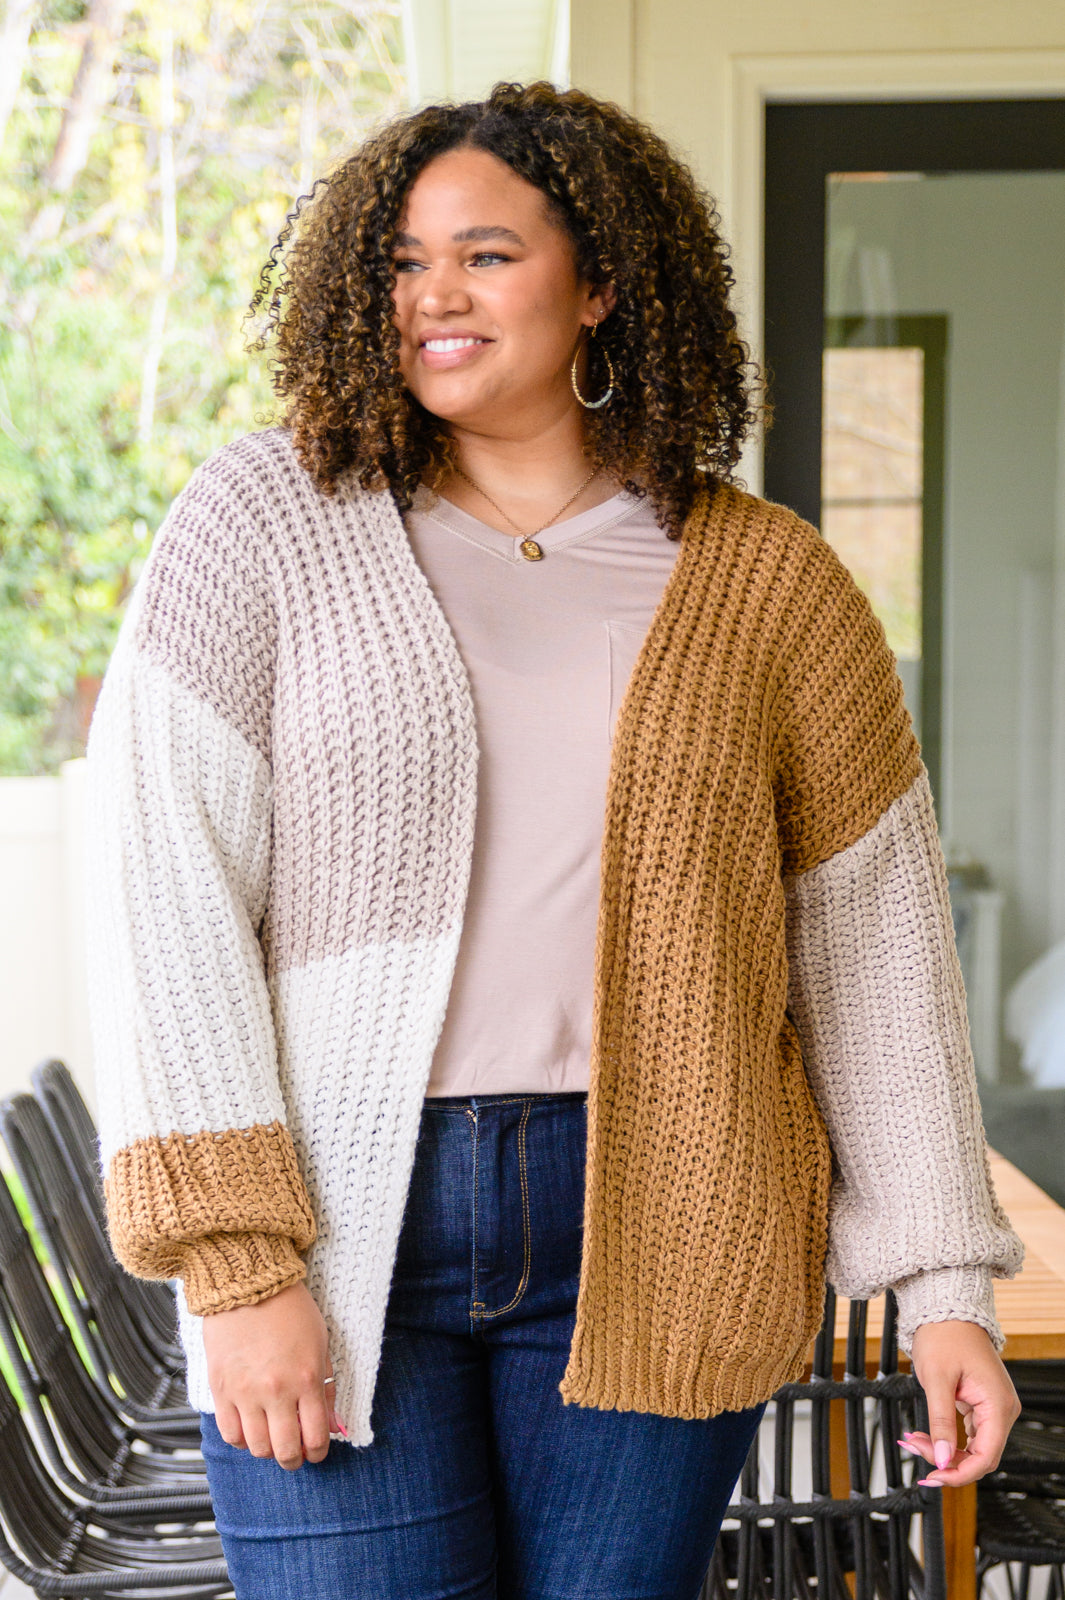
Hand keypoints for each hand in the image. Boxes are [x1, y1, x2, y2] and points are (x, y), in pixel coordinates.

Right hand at [202, 1281, 343, 1469]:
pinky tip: (250, 1428)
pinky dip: (242, 1439)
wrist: (249, 1285)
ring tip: (272, 1438)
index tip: (317, 1452)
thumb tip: (333, 1425)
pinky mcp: (221, 1388)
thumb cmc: (290, 1309)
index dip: (319, 1453)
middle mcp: (276, 1391)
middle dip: (294, 1459)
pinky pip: (230, 1433)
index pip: (316, 1437)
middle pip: (285, 1451)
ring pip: (257, 1448)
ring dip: (268, 1450)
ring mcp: (245, 1392)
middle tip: (294, 1453)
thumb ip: (327, 1388)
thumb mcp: (321, 1343)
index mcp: (307, 1378)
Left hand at [903, 1320, 1020, 1486]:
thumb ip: (941, 1421)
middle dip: (946, 1460)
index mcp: (998, 1405)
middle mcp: (1002, 1409)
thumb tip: (943, 1459)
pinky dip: (946, 1438)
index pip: (987, 1456)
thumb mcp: (937, 1378)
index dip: (960, 1472)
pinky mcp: (981, 1405)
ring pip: (972, 1448)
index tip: (933, 1476)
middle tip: (914, 1448)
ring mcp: (992, 1408)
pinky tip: (923, 1436)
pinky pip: (968, 1434)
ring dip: (943, 1450)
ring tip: (913, 1440)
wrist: (946, 1310)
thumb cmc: (944, 1335)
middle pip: (980, 1456)